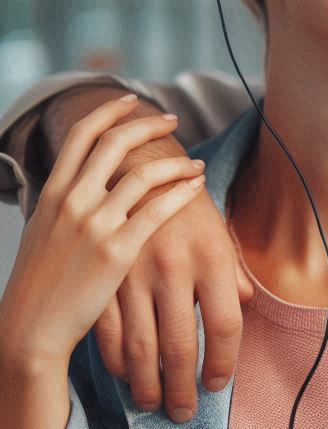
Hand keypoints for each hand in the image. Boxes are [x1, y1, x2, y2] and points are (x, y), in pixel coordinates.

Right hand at [0, 95, 205, 367]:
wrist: (31, 327)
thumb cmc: (41, 285)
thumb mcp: (44, 233)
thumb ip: (64, 207)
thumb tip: (84, 189)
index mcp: (52, 193)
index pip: (81, 135)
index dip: (109, 112)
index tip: (131, 101)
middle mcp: (71, 201)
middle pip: (115, 142)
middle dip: (148, 124)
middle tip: (172, 120)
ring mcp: (94, 224)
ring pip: (143, 174)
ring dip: (176, 162)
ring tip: (195, 162)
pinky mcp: (116, 251)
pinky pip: (157, 210)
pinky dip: (182, 192)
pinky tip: (197, 186)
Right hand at [92, 180, 252, 422]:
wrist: (139, 170)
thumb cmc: (188, 209)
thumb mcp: (221, 235)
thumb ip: (233, 275)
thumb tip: (242, 311)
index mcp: (212, 257)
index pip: (225, 325)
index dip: (223, 362)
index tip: (219, 383)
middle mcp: (175, 268)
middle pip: (181, 346)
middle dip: (183, 388)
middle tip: (185, 411)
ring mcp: (135, 275)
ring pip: (142, 349)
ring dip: (148, 385)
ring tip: (154, 403)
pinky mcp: (105, 278)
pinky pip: (110, 335)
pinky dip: (117, 363)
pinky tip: (126, 376)